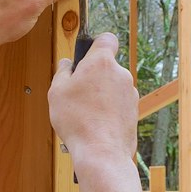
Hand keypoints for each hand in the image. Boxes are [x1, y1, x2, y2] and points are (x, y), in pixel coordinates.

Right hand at [48, 33, 137, 162]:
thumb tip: (68, 64)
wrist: (101, 152)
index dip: (95, 45)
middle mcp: (121, 74)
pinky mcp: (134, 111)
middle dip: (93, 76)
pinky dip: (108, 110)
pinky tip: (95, 124)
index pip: (106, 39)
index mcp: (102, 63)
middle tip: (76, 93)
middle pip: (106, 67)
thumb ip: (62, 72)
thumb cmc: (77, 120)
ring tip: (84, 113)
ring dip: (100, 95)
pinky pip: (118, 104)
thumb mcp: (57, 91)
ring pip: (112, 87)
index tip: (85, 57)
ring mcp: (130, 93)